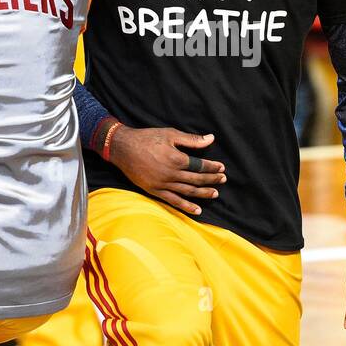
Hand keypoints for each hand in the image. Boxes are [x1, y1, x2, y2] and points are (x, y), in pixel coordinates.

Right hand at [107, 126, 225, 216]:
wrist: (122, 148)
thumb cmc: (147, 138)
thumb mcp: (170, 134)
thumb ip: (191, 139)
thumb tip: (211, 139)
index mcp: (176, 159)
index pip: (200, 165)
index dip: (212, 167)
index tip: (221, 167)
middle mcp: (171, 174)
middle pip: (196, 179)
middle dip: (211, 180)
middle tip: (223, 179)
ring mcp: (163, 184)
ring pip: (188, 191)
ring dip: (203, 193)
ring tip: (215, 194)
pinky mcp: (154, 191)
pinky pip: (173, 201)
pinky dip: (186, 206)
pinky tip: (197, 210)